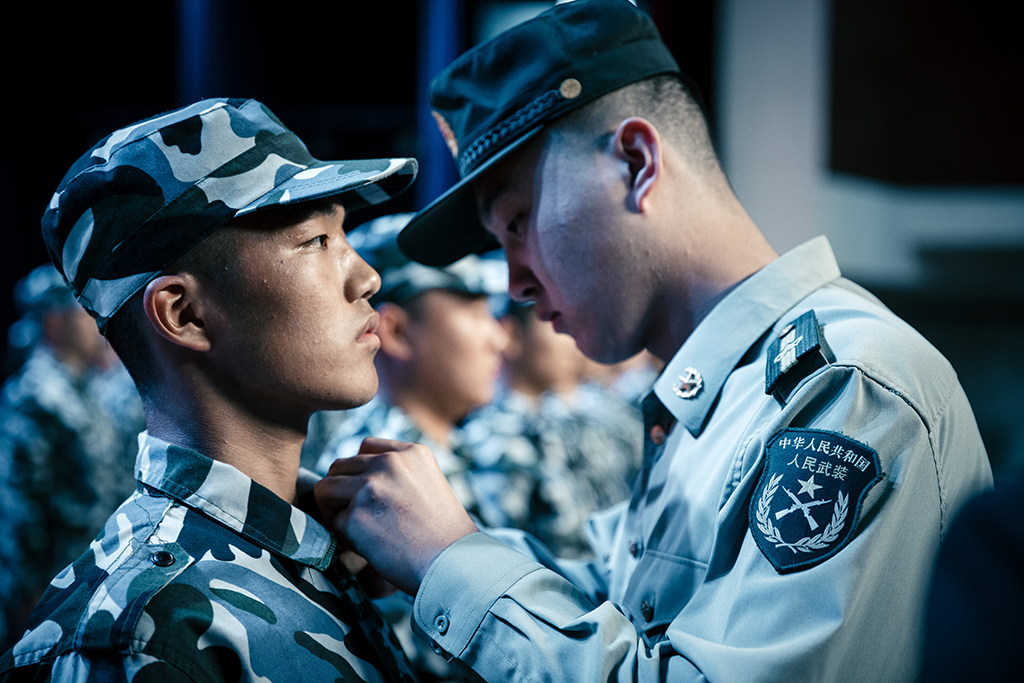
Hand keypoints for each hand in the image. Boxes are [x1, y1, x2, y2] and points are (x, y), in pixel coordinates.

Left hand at [315, 437, 478, 594]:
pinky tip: (367, 546)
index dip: (362, 473)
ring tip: (357, 530)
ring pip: (326, 489)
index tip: (371, 495)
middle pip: (340, 466)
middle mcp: (390, 463)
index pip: (366, 447)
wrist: (453, 564)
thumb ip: (398, 474)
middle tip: (360, 517)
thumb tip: (356, 479)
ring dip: (335, 510)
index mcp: (411, 452)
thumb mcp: (429, 484)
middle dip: (343, 492)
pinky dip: (343, 537)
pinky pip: (332, 522)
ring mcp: (371, 487)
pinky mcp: (356, 516)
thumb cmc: (444, 535)